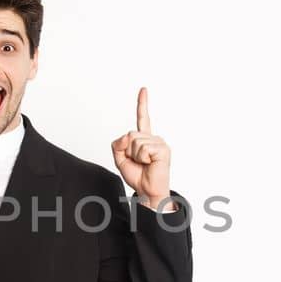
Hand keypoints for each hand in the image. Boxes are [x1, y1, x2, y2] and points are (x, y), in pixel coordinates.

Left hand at [111, 87, 172, 210]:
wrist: (147, 191)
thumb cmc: (138, 176)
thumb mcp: (120, 159)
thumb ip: (118, 144)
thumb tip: (127, 136)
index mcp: (144, 139)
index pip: (142, 118)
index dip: (142, 103)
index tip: (143, 89)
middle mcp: (153, 138)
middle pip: (130, 135)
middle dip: (127, 151)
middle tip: (138, 163)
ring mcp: (159, 143)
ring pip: (135, 142)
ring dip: (135, 156)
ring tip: (145, 164)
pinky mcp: (163, 149)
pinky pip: (143, 149)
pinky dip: (142, 159)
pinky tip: (150, 164)